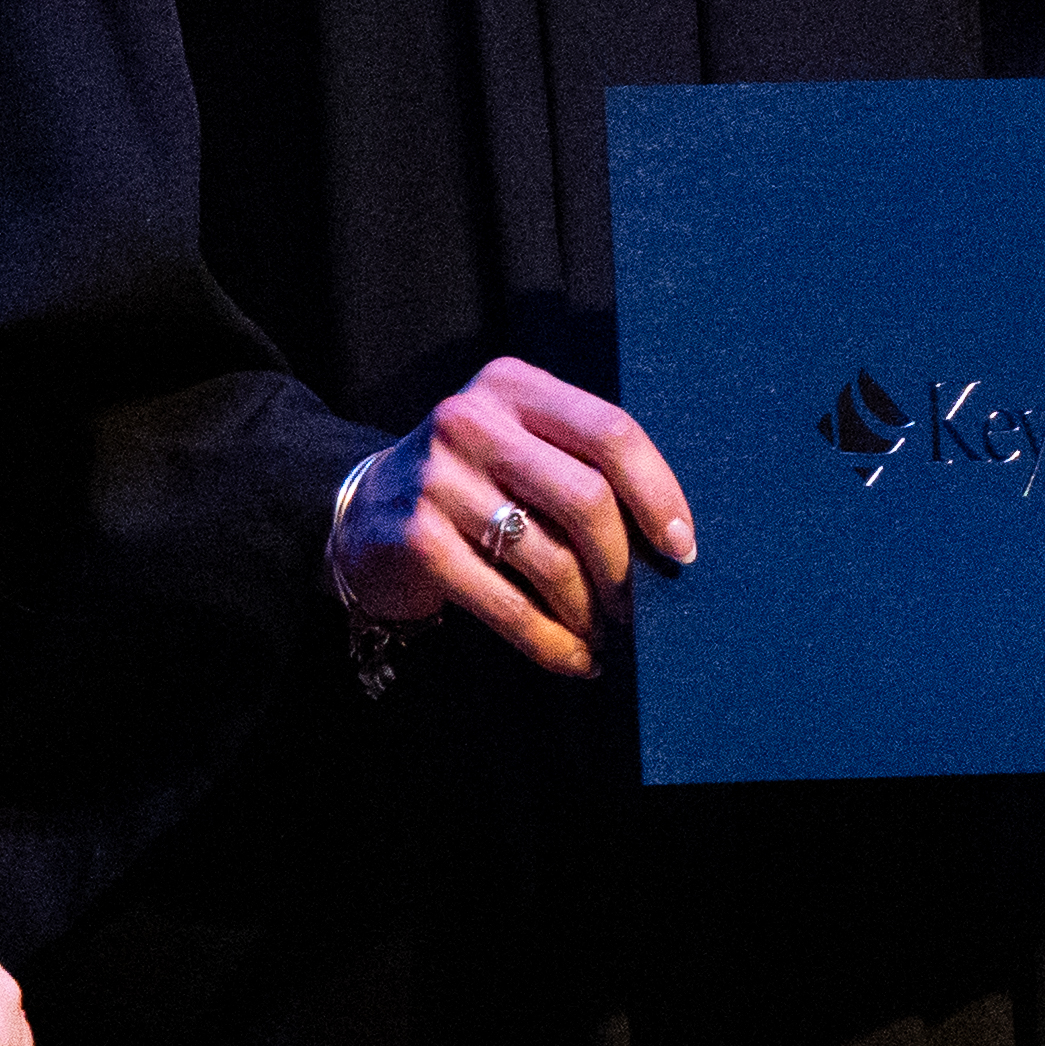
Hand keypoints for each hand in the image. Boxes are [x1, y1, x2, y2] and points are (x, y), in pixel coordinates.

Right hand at [333, 356, 696, 680]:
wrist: (363, 511)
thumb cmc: (474, 482)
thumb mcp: (519, 442)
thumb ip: (580, 462)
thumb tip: (669, 538)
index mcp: (512, 385)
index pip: (610, 430)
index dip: (658, 493)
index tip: (681, 547)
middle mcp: (471, 421)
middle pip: (586, 498)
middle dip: (623, 565)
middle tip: (637, 605)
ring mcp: (438, 480)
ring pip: (551, 559)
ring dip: (589, 611)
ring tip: (603, 633)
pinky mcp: (417, 541)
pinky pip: (508, 605)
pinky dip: (552, 643)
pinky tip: (574, 659)